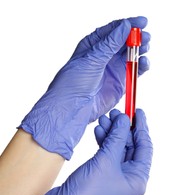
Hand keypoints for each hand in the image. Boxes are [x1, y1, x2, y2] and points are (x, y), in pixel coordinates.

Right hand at [7, 109, 152, 194]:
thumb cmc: (88, 192)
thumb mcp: (106, 160)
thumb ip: (117, 138)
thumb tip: (124, 120)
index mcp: (137, 179)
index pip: (145, 147)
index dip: (142, 128)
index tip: (138, 112)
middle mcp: (128, 178)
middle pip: (130, 146)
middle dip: (123, 129)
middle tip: (116, 113)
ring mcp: (115, 176)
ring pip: (117, 148)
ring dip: (111, 133)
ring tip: (105, 118)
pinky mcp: (102, 174)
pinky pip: (107, 153)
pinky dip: (103, 141)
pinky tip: (98, 130)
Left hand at [19, 16, 149, 158]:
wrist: (74, 107)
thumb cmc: (74, 82)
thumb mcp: (91, 58)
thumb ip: (110, 44)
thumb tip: (125, 26)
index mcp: (93, 45)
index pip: (113, 30)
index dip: (128, 24)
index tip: (142, 22)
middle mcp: (104, 56)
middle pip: (124, 42)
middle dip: (136, 37)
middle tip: (146, 37)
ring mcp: (113, 69)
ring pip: (131, 55)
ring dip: (140, 50)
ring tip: (146, 48)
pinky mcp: (120, 82)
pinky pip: (134, 71)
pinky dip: (141, 66)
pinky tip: (144, 62)